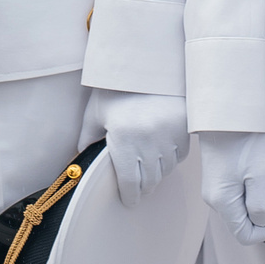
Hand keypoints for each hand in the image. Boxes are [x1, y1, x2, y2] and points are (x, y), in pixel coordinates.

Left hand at [85, 89, 189, 206]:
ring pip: (166, 170)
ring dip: (157, 173)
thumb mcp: (96, 110)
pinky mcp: (185, 129)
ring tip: (148, 167)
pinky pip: (180, 155)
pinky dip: (172, 157)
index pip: (129, 183)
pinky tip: (162, 150)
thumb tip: (79, 159)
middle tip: (137, 188)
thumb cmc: (117, 87)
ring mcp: (170, 136)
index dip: (129, 196)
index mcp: (124, 139)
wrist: (148, 63)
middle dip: (142, 187)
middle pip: (150, 181)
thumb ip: (87, 137)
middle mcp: (148, 141)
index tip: (129, 200)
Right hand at [198, 129, 264, 242]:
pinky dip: (251, 187)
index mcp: (222, 202)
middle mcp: (213, 199)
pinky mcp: (217, 177)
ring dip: (259, 197)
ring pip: (242, 207)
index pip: (246, 236)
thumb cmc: (245, 143)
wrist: (227, 113)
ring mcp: (213, 188)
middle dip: (264, 210)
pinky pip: (237, 194)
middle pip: (244, 222)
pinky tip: (257, 169)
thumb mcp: (260, 176)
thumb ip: (260, 206)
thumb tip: (260, 222)